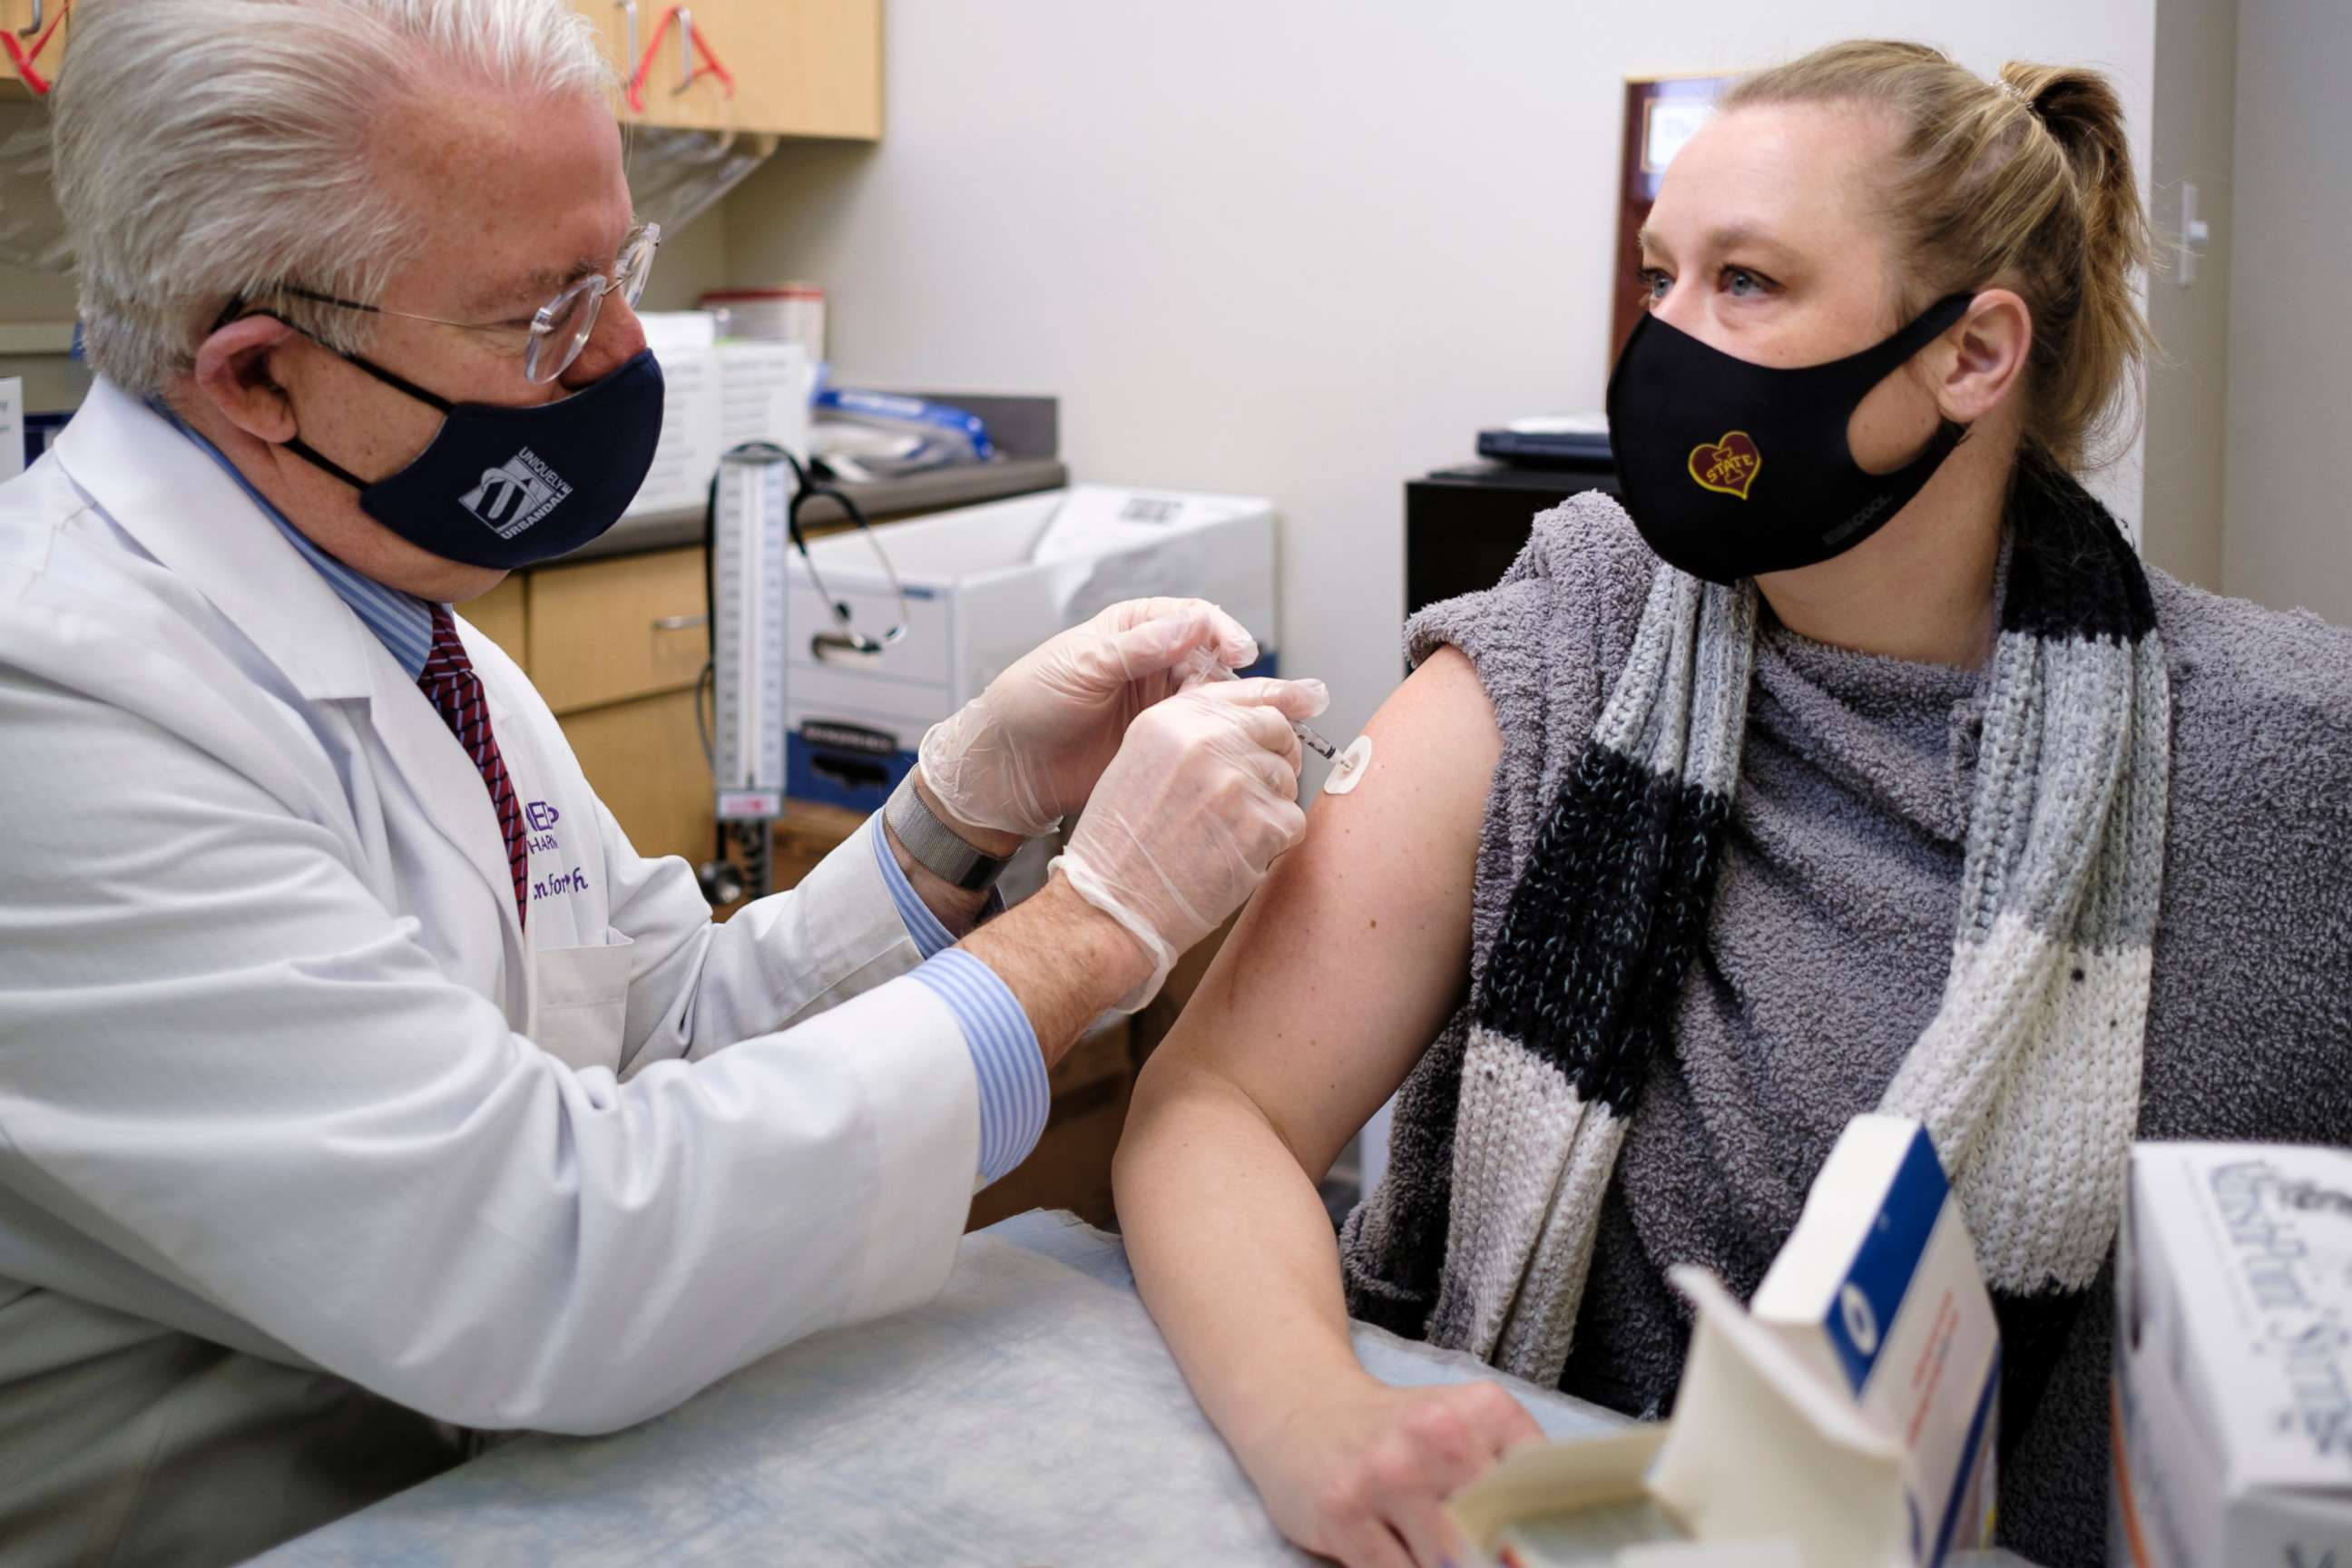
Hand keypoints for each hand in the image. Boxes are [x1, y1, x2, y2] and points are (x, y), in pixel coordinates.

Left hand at [918, 598, 1258, 837]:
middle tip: (1278, 694)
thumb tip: (1192, 624)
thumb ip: (1137, 647)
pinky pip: (1203, 739)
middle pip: (1217, 661)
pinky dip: (1227, 742)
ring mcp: (1160, 707)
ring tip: (1280, 720)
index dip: (1222, 633)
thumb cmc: (1027, 704)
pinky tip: (1246, 747)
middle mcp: (1153, 664)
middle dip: (1248, 675)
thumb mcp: (1080, 665)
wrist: (1007, 768)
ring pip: (1217, 701)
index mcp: (1134, 630)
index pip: (1195, 619)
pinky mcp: (1161, 745)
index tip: (1238, 653)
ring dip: (1246, 709)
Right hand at [1049, 674, 1324, 1009]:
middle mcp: (1206, 740)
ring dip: (1271, 806)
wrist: (1111, 905)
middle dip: (1278, 757)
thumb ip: (1191, 735)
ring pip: (1288, 779)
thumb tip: (1246, 727)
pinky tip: (1235, 856)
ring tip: (1228, 834)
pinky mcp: (1260, 825)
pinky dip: (1274, 843)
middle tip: (1259, 790)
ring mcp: (1236, 781)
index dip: (1272, 711)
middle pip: (1277, 730)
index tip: (1283, 728)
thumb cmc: (1119, 846)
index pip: (1246, 694)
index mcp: (1173, 719)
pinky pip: (1292, 822)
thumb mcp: (1140, 763)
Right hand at [1251, 1380, 1543, 1567]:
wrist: (1304, 1407)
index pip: (1544, 1494)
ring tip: (1439, 1555)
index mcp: (1484, 1411)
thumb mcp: (1465, 1429)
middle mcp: (1437, 1434)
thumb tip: (1537, 1553)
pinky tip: (1403, 1558)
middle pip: (1498, 1538)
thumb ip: (1510, 1477)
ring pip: (1448, 1566)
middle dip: (1495, 1563)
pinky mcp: (1343, 1511)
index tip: (1533, 1557)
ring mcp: (1387, 1473)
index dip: (1545, 1541)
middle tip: (1490, 1560)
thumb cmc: (1397, 1433)